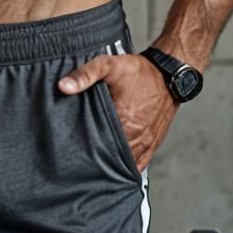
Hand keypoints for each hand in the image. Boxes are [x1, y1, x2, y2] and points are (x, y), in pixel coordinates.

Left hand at [58, 53, 176, 170]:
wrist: (169, 75)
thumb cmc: (139, 71)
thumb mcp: (108, 65)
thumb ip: (85, 75)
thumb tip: (64, 86)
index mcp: (123, 120)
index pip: (98, 144)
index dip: (84, 147)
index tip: (73, 147)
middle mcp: (135, 136)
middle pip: (110, 157)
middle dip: (95, 157)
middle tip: (80, 156)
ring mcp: (145, 143)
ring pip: (124, 163)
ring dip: (110, 163)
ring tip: (94, 162)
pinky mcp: (152, 144)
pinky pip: (138, 165)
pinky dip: (126, 166)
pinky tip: (115, 165)